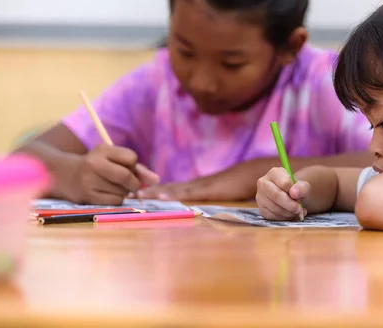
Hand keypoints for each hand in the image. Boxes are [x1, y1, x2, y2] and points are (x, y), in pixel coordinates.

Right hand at [68, 144, 159, 204]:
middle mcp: (94, 163)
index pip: (131, 158)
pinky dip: (118, 200)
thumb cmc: (96, 166)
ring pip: (122, 191)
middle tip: (132, 186)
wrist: (65, 175)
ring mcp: (89, 180)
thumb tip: (156, 180)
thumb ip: (137, 168)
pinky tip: (109, 195)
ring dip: (125, 192)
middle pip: (126, 176)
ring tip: (115, 188)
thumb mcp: (113, 159)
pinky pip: (115, 201)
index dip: (135, 166)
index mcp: (102, 149)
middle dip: (134, 183)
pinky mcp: (87, 196)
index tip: (129, 168)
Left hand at [138, 161, 262, 200]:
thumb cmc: (241, 184)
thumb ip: (211, 199)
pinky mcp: (208, 189)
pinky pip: (187, 193)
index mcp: (197, 187)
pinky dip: (173, 195)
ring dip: (155, 193)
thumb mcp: (222, 194)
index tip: (137, 194)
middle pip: (168, 187)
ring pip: (173, 189)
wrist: (254, 173)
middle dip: (149, 191)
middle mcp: (195, 184)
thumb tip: (200, 209)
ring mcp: (201, 186)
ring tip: (138, 195)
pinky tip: (161, 197)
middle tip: (127, 194)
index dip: (155, 192)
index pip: (172, 189)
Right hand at [255, 167, 309, 219]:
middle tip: (299, 209)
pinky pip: (272, 216)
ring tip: (296, 212)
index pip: (284, 183)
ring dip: (288, 212)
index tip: (299, 198)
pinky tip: (289, 214)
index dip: (293, 192)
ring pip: (274, 207)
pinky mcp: (261, 209)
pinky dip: (283, 217)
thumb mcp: (303, 187)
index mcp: (274, 173)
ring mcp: (260, 196)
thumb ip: (302, 188)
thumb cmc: (295, 189)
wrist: (290, 197)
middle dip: (289, 204)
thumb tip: (294, 194)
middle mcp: (263, 183)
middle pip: (276, 195)